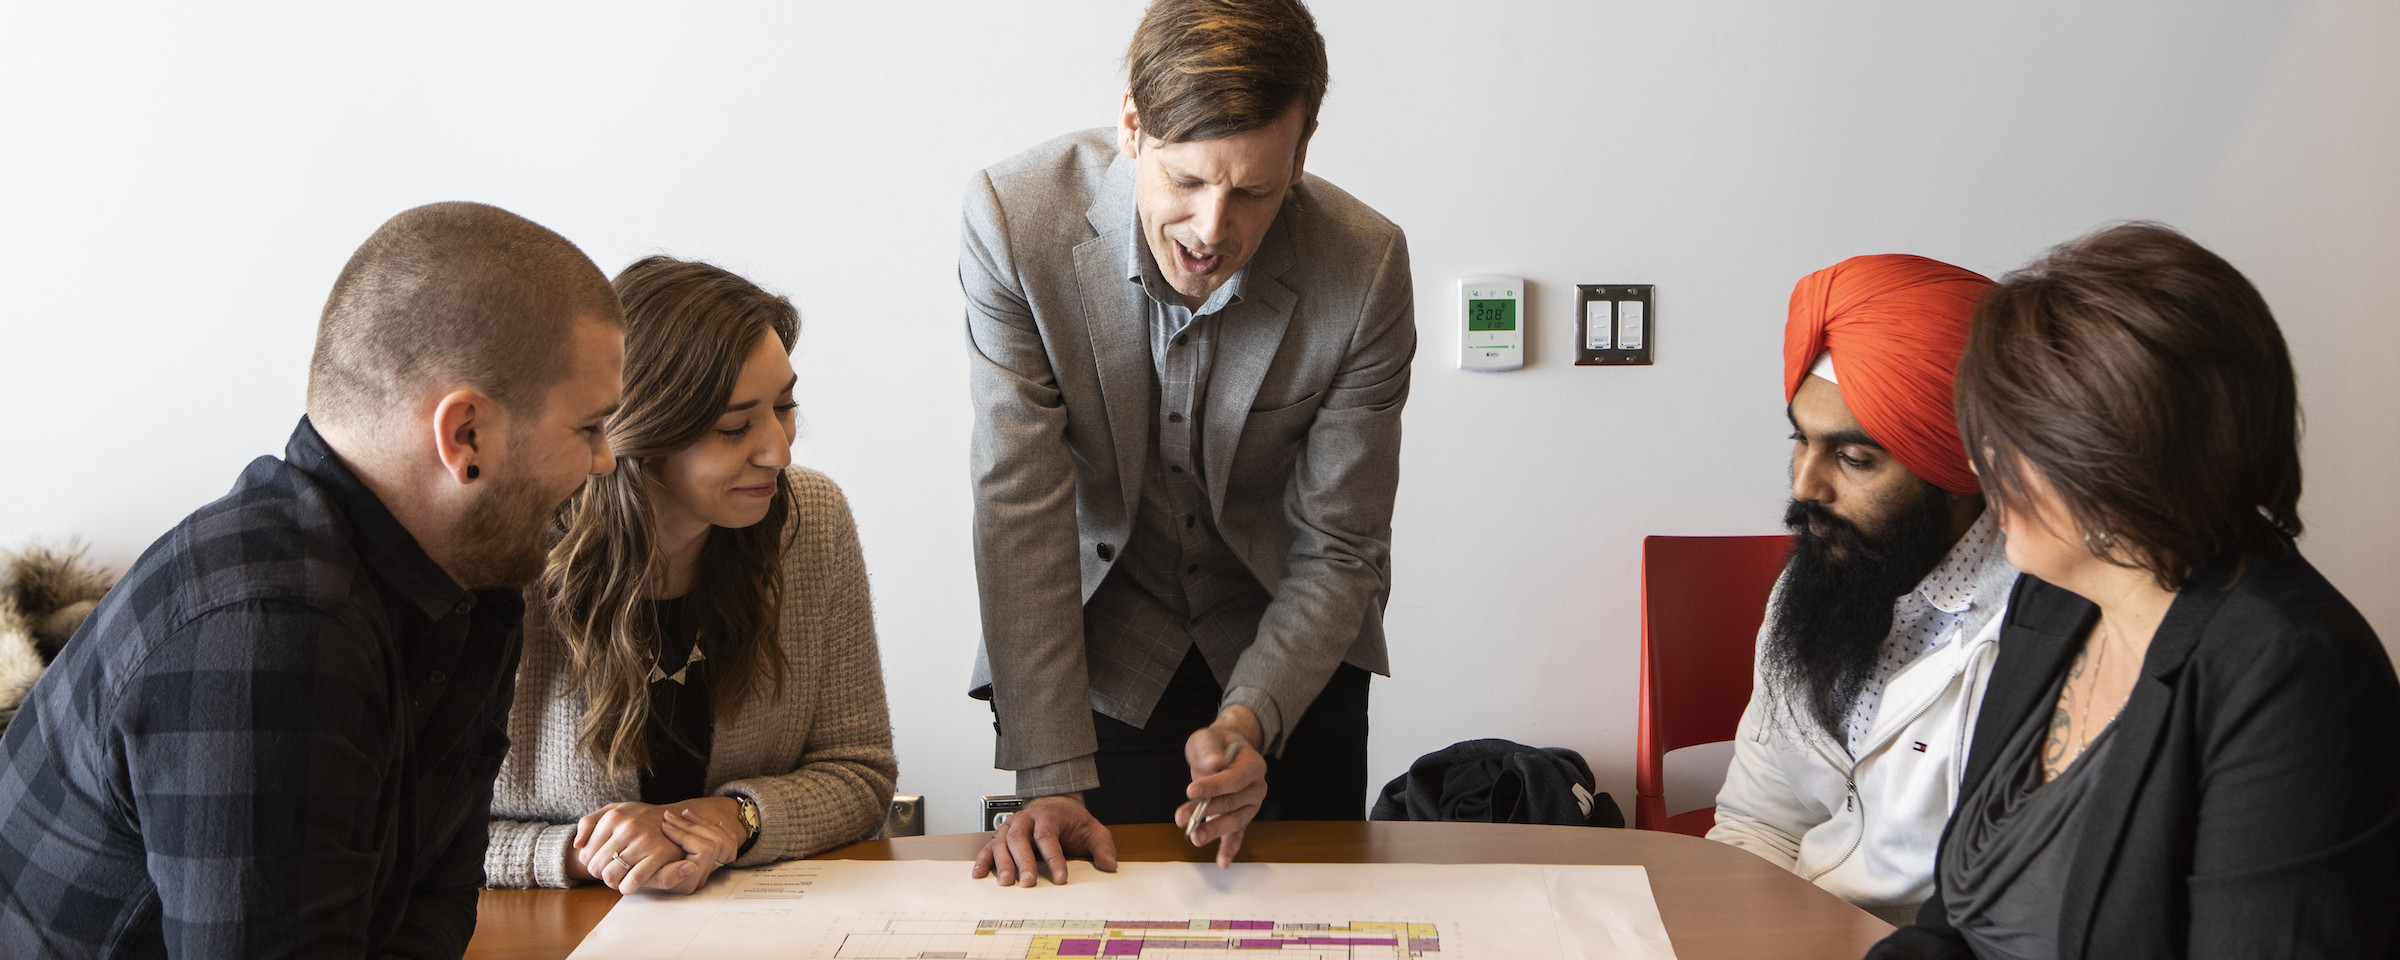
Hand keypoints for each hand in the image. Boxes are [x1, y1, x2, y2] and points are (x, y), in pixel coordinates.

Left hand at [571, 800, 722, 894]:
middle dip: (601, 873)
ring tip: (619, 877)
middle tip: (611, 870)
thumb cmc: (638, 817)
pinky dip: (627, 887)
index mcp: (613, 817)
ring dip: (612, 882)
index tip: (601, 861)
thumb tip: (578, 846)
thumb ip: (589, 823)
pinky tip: (629, 883)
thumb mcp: (613, 810)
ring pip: (611, 876)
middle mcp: (628, 827)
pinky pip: (632, 881)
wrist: (674, 818)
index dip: (590, 863)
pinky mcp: (659, 854)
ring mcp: (644, 841)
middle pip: (596, 867)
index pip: (586, 854)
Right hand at [970, 793, 1118, 886]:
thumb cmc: (1071, 821)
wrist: (1055, 805)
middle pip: (1020, 838)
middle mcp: (1025, 819)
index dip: (1054, 858)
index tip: (1061, 877)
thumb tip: (1109, 865)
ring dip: (1002, 863)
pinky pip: (989, 847)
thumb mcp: (1093, 830)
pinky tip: (979, 874)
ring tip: (1006, 882)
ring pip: (1002, 843)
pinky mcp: (1001, 836)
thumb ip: (1102, 846)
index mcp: (1048, 815)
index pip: (1048, 836)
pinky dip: (983, 860)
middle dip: (1023, 862)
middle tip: (1027, 883)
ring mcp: (1011, 827)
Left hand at [1178, 708, 1267, 868]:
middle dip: (1205, 811)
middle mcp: (1256, 788)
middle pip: (1232, 803)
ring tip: (1194, 837)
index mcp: (1253, 765)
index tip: (1190, 791)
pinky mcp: (1241, 818)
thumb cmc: (1216, 744)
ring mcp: (1251, 806)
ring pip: (1234, 821)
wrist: (1225, 750)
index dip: (1213, 786)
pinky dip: (1230, 849)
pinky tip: (1222, 863)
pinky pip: (1237, 835)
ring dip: (1213, 830)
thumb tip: (1215, 764)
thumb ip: (1210, 750)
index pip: (1234, 779)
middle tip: (1181, 817)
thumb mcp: (1208, 738)